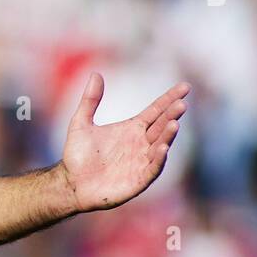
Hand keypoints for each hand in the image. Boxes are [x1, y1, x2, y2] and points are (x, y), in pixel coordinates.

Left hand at [59, 72, 189, 212]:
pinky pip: (152, 168)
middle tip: (181, 104)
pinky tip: (162, 148)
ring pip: (160, 146)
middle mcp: (141, 143)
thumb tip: (95, 73)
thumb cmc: (77, 154)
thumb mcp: (80, 123)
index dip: (169, 99)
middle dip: (172, 115)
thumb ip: (90, 100)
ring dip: (168, 136)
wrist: (71, 183)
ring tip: (174, 123)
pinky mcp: (139, 179)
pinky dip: (158, 159)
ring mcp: (142, 161)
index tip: (185, 87)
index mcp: (132, 128)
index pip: (156, 111)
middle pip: (161, 126)